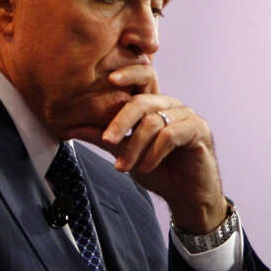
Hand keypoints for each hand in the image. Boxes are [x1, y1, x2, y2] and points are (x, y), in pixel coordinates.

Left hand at [92, 65, 227, 232]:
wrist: (187, 196)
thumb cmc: (160, 172)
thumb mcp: (126, 154)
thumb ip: (104, 139)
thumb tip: (71, 128)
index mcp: (155, 105)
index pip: (142, 82)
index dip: (129, 74)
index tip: (109, 79)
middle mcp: (172, 106)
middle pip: (142, 103)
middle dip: (121, 122)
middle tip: (108, 140)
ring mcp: (188, 116)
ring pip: (153, 122)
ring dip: (135, 147)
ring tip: (125, 167)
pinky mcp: (199, 130)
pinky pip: (170, 135)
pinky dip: (154, 153)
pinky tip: (146, 167)